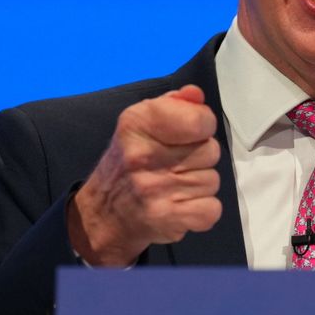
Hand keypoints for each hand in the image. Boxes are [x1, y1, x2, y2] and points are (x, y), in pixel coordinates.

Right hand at [68, 85, 221, 265]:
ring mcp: (154, 189)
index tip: (190, 133)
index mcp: (137, 123)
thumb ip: (173, 104)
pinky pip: (212, 209)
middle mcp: (142, 155)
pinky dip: (202, 211)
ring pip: (212, 180)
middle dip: (199, 158)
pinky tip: (180, 207)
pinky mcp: (165, 219)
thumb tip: (195, 95)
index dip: (203, 125)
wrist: (102, 215)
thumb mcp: (142, 123)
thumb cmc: (129, 163)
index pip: (201, 120)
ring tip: (173, 187)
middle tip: (174, 166)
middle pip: (212, 151)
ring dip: (199, 186)